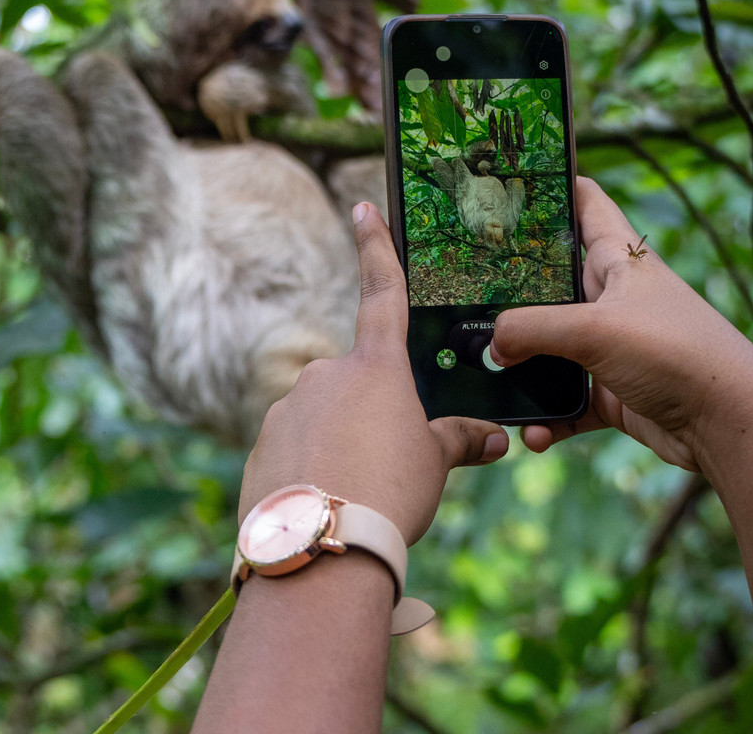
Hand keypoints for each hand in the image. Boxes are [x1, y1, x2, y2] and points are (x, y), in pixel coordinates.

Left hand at [238, 202, 508, 543]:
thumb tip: (492, 440)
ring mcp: (285, 408)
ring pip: (323, 419)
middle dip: (372, 416)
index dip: (375, 247)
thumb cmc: (391, 494)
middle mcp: (324, 375)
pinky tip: (325, 503)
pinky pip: (293, 449)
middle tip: (388, 466)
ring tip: (358, 493)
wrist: (321, 546)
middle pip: (356, 384)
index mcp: (374, 367)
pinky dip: (310, 469)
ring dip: (340, 446)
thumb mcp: (433, 464)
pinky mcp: (260, 444)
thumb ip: (457, 441)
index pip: (381, 292)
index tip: (361, 207)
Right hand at [491, 177, 752, 474]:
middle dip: (512, 289)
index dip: (554, 187)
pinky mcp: (612, 392)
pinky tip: (532, 433)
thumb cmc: (676, 353)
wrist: (726, 424)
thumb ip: (531, 329)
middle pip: (552, 282)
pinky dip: (546, 417)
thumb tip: (493, 346)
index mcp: (619, 261)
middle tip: (466, 288)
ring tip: (492, 378)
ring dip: (522, 367)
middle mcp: (613, 299)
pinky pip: (565, 402)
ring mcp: (611, 347)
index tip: (511, 183)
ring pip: (551, 348)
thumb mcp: (594, 329)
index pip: (586, 204)